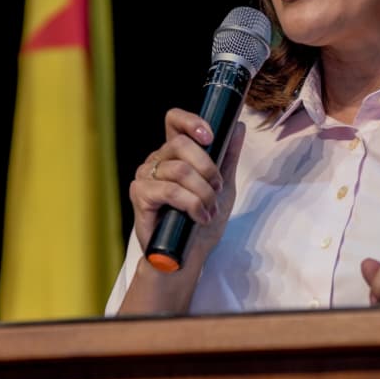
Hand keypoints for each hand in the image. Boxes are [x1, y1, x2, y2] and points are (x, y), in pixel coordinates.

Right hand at [129, 108, 245, 264]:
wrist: (187, 257)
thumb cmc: (200, 223)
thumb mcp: (223, 187)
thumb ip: (228, 156)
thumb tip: (239, 126)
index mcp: (174, 154)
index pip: (174, 121)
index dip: (191, 121)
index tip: (210, 136)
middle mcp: (157, 160)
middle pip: (181, 144)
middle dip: (208, 167)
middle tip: (217, 188)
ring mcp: (146, 176)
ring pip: (180, 170)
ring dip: (203, 192)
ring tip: (210, 209)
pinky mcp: (140, 195)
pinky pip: (170, 191)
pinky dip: (191, 204)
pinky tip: (199, 216)